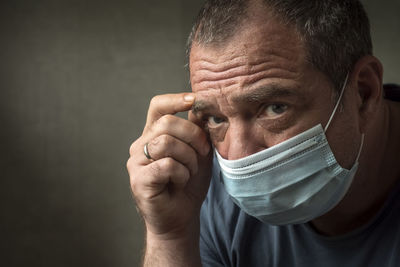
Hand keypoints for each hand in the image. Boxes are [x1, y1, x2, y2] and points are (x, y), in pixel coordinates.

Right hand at [127, 93, 211, 238]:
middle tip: (203, 153)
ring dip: (188, 158)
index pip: (157, 106)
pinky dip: (182, 173)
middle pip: (166, 122)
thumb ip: (198, 129)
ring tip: (189, 172)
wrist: (182, 216)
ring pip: (166, 142)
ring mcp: (137, 162)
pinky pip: (166, 164)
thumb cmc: (189, 183)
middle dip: (193, 136)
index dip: (175, 99)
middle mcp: (141, 144)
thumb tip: (200, 105)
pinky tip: (180, 182)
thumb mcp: (199, 152)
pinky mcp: (139, 179)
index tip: (194, 100)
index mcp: (154, 134)